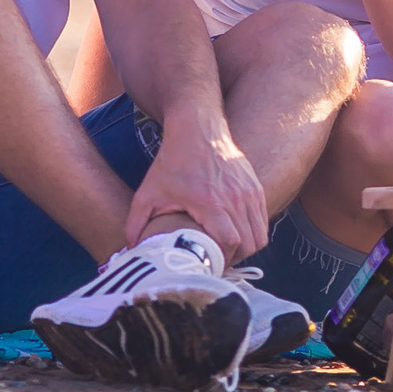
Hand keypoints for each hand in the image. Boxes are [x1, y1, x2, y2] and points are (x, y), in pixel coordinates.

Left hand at [126, 117, 271, 261]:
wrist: (197, 127)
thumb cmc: (173, 160)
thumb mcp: (148, 191)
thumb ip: (135, 222)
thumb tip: (130, 248)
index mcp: (210, 202)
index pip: (230, 243)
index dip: (221, 259)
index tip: (207, 263)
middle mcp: (235, 198)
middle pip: (249, 244)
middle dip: (234, 258)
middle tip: (217, 261)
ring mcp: (249, 191)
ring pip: (260, 234)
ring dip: (246, 247)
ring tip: (227, 250)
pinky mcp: (255, 186)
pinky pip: (262, 219)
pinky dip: (253, 232)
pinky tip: (235, 232)